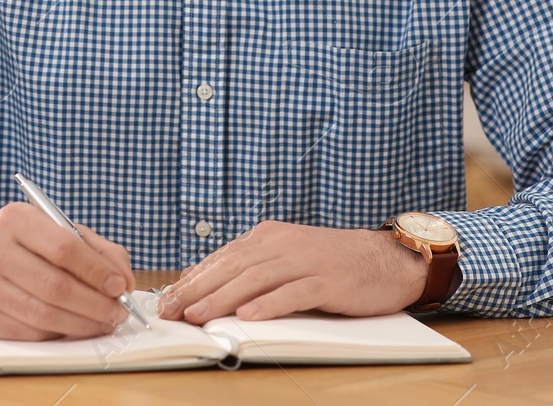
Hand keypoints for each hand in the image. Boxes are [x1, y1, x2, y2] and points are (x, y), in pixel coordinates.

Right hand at [0, 202, 135, 339]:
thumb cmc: (24, 246)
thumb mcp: (57, 232)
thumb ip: (96, 250)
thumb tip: (124, 280)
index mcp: (14, 219)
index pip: (64, 248)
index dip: (97, 271)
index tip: (120, 285)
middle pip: (55, 286)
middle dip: (95, 304)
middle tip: (119, 311)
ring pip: (43, 315)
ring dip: (82, 324)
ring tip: (104, 322)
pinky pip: (29, 333)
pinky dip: (59, 333)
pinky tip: (75, 327)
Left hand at [155, 220, 427, 323]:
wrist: (385, 258)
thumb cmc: (331, 262)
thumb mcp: (286, 257)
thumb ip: (248, 266)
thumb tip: (200, 277)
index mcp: (269, 236)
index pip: (222, 258)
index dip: (192, 279)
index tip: (167, 299)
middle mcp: (284, 244)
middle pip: (233, 266)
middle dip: (198, 289)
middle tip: (171, 309)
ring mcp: (306, 260)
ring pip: (257, 278)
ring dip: (223, 297)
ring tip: (198, 315)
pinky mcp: (329, 280)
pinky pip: (294, 292)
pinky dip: (269, 304)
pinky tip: (249, 315)